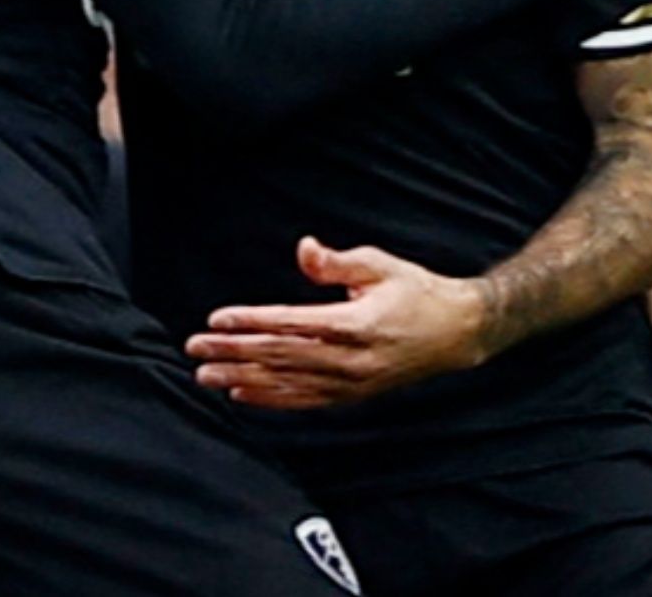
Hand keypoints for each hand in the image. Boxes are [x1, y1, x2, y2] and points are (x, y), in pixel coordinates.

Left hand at [187, 237, 488, 408]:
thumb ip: (337, 262)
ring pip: (286, 383)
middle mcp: (349, 360)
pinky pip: (303, 401)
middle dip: (233, 352)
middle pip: (279, 356)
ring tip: (204, 375)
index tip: (217, 319)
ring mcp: (350, 383)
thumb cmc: (416, 291)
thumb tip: (304, 249)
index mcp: (354, 324)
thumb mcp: (380, 265)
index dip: (250, 322)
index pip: (290, 325)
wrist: (457, 333)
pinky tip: (241, 394)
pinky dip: (270, 399)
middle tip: (194, 349)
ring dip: (242, 378)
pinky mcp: (352, 395)